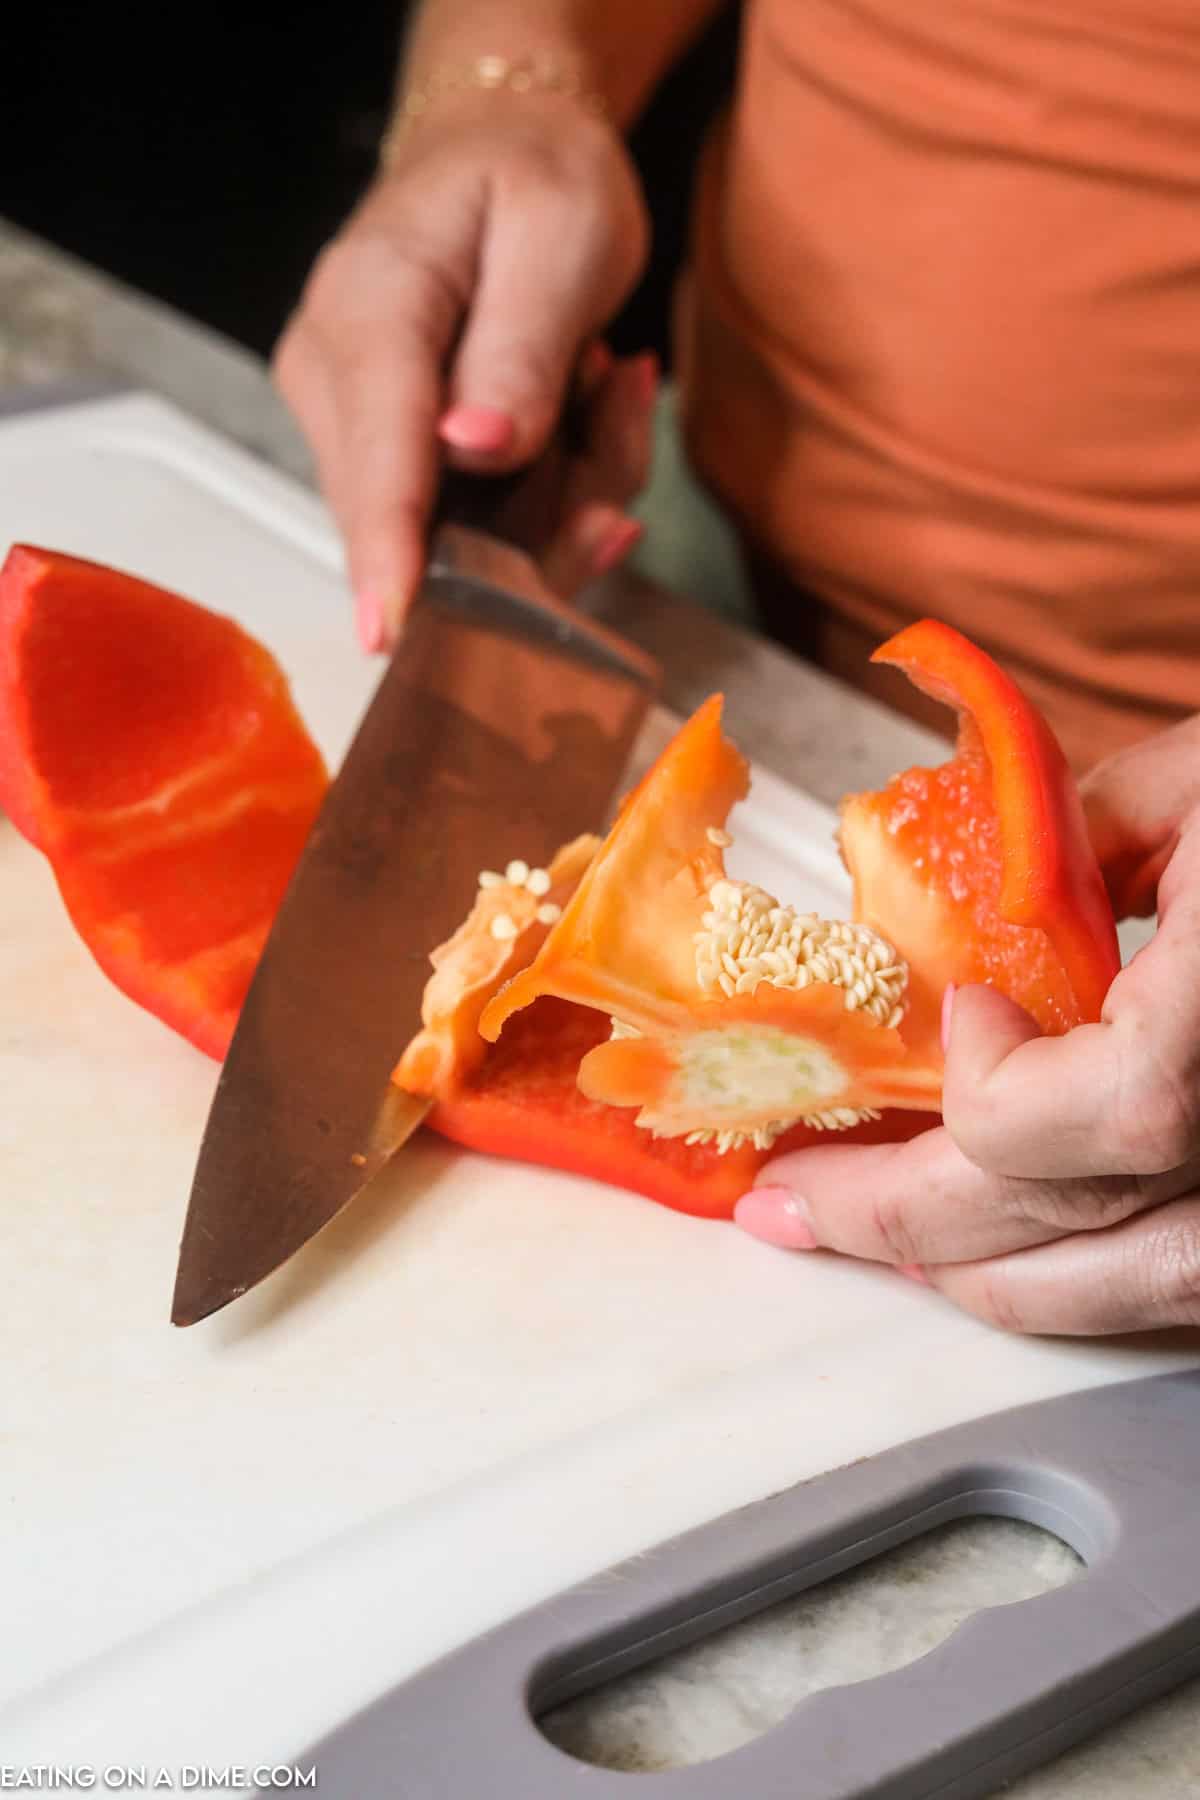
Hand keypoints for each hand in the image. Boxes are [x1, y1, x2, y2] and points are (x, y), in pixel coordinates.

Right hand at [273, 92, 652, 650]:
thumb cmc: (532, 175)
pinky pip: (479, 525)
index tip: (392, 629)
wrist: (503, 152)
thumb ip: (521, 347)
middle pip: (425, 520)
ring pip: (462, 536)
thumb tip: (475, 448)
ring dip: (564, 490)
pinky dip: (554, 491)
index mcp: (369, 308)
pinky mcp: (390, 460)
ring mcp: (356, 426)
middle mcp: (336, 377)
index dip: (389, 550)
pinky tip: (586, 411)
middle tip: (616, 388)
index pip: (376, 455)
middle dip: (545, 503)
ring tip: (605, 381)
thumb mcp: (561, 231)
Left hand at [735, 717, 1199, 1335]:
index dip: (993, 1084)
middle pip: (1069, 1231)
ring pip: (1135, 1293)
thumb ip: (1073, 830)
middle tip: (789, 1206)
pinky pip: (1189, 1286)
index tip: (966, 1013)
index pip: (1089, 1116)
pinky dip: (1091, 1279)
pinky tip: (1018, 1255)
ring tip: (879, 1243)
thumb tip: (961, 879)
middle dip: (897, 1220)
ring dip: (987, 1277)